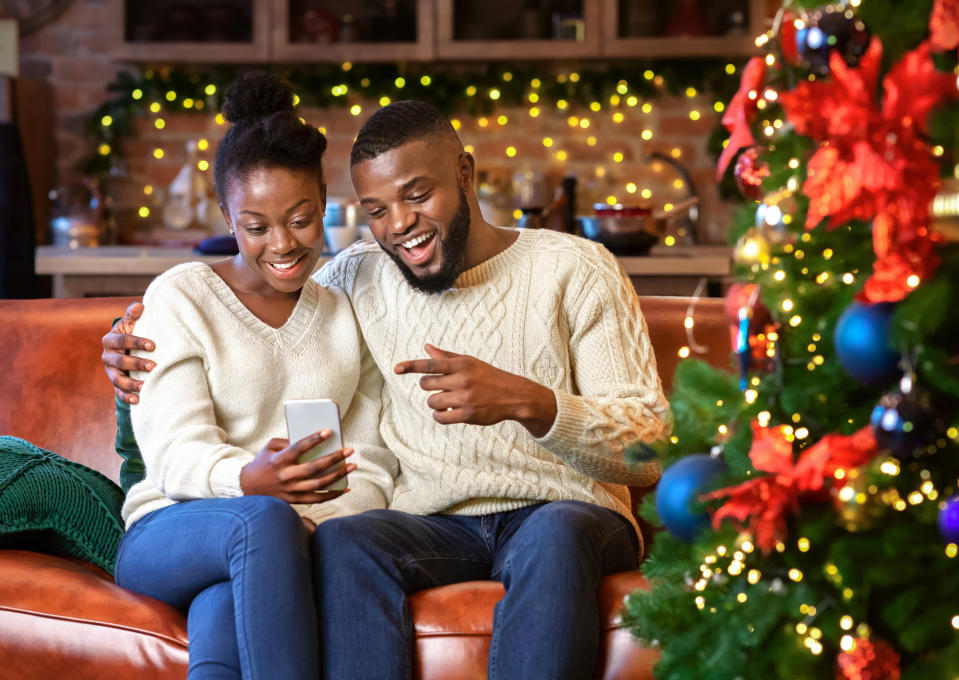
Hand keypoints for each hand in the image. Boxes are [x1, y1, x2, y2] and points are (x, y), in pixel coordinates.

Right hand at [101, 302, 155, 403]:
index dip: (136, 342)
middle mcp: (107, 356)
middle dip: (135, 364)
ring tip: (145, 386)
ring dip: (130, 384)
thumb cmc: (132, 333)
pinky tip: (137, 400)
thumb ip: (133, 315)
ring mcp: (111, 371)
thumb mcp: (131, 323)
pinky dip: (126, 397)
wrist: (127, 348)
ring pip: (117, 379)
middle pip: (119, 361)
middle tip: (153, 366)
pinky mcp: (116, 383)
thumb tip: (140, 306)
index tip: (152, 345)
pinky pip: (118, 392)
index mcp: (109, 340)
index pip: (121, 341)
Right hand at [240, 429, 354, 503]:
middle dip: (334, 458)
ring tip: (352, 466)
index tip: (328, 432)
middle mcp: (285, 476)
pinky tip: (346, 487)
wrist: (247, 488)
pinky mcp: (294, 500)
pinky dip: (333, 494)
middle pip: (313, 468)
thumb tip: (312, 441)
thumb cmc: (262, 463)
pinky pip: (317, 499)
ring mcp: (290, 490)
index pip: (298, 448)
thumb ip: (288, 442)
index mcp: (278, 460)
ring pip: (318, 484)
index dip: (313, 440)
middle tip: (349, 450)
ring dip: (338, 475)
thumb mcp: (269, 447)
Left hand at [394, 344, 557, 436]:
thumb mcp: (470, 362)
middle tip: (442, 388)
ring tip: (448, 401)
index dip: (411, 366)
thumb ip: (446, 357)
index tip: (396, 368)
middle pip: (427, 384)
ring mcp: (465, 398)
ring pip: (432, 402)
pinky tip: (446, 413)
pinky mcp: (468, 414)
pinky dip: (439, 415)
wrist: (513, 395)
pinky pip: (441, 417)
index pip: (431, 364)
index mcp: (461, 365)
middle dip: (429, 387)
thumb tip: (426, 347)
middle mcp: (462, 380)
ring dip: (435, 403)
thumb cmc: (488, 376)